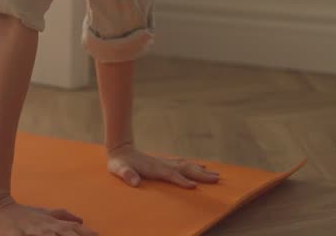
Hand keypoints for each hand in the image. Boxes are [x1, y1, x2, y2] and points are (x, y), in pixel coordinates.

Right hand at [0, 196, 98, 235]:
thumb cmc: (23, 214)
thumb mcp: (44, 213)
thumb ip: (62, 216)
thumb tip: (81, 220)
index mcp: (53, 223)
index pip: (76, 230)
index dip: (88, 234)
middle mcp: (46, 227)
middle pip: (68, 234)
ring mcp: (32, 232)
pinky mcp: (17, 235)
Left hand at [106, 144, 220, 188]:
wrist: (121, 149)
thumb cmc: (119, 163)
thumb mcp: (118, 169)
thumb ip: (126, 175)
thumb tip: (134, 182)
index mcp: (154, 168)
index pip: (170, 175)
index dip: (181, 180)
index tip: (194, 186)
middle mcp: (162, 164)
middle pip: (184, 169)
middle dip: (200, 175)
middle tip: (216, 178)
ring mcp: (164, 162)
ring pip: (186, 166)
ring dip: (200, 170)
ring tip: (216, 174)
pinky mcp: (165, 163)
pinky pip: (182, 164)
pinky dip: (193, 166)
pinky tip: (201, 167)